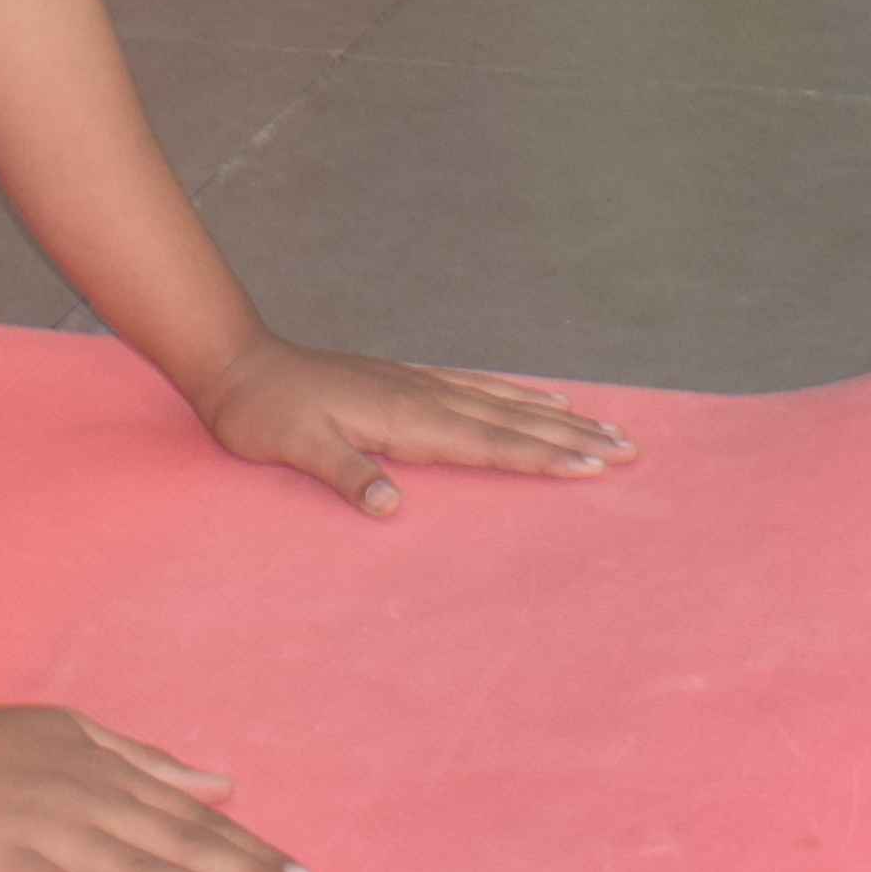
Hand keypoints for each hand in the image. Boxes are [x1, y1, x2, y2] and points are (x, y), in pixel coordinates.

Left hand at [197, 338, 637, 517]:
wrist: (239, 363)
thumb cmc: (264, 413)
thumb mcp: (294, 448)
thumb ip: (345, 474)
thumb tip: (390, 508)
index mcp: (406, 418)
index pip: (488, 443)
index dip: (542, 456)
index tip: (594, 467)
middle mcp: (423, 396)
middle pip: (512, 420)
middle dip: (573, 437)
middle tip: (631, 450)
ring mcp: (419, 385)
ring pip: (505, 402)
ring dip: (558, 416)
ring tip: (608, 425)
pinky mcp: (410, 382)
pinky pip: (480, 388)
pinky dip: (520, 396)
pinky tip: (541, 398)